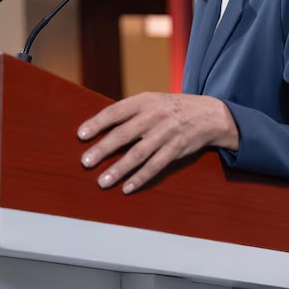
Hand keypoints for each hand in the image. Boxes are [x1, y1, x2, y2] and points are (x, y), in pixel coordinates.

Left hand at [77, 93, 238, 194]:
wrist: (208, 114)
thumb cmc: (171, 108)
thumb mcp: (151, 101)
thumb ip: (129, 112)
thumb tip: (98, 126)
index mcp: (145, 101)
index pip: (116, 111)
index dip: (98, 123)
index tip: (81, 135)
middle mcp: (154, 116)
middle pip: (124, 134)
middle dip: (103, 149)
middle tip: (85, 162)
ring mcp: (166, 134)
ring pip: (139, 154)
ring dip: (119, 169)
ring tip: (102, 181)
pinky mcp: (176, 149)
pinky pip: (156, 166)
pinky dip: (140, 178)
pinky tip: (127, 188)